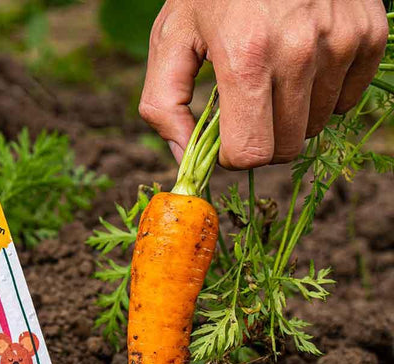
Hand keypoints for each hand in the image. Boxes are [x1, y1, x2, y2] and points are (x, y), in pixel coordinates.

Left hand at [139, 0, 388, 168]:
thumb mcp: (171, 40)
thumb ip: (164, 108)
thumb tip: (185, 159)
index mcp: (246, 59)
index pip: (250, 152)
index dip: (231, 155)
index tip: (225, 136)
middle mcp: (299, 52)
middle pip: (285, 148)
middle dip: (261, 139)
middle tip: (247, 107)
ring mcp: (340, 41)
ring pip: (315, 126)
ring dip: (291, 116)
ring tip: (274, 77)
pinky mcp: (368, 34)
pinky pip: (346, 100)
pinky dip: (323, 94)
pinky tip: (303, 64)